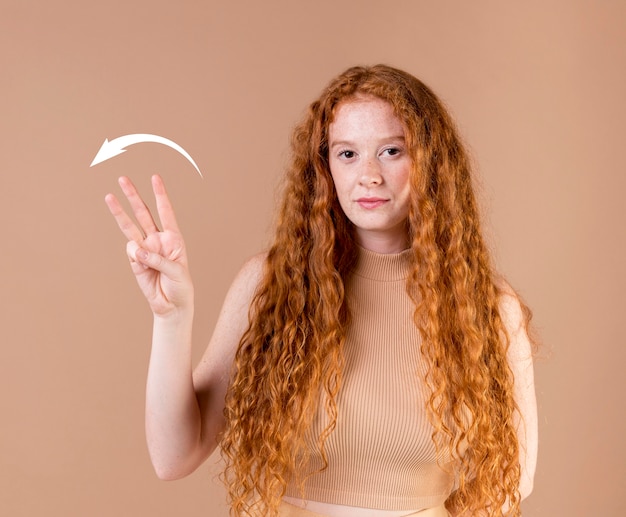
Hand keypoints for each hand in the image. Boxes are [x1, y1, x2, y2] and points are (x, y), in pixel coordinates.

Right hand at [105, 175, 192, 316]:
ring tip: (109, 196)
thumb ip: (158, 259)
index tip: (155, 178)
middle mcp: (158, 239)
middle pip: (144, 213)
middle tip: (123, 178)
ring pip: (130, 226)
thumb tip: (136, 250)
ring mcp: (145, 249)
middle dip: (134, 196)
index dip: (160, 195)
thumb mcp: (176, 271)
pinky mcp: (134, 261)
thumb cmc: (180, 286)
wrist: (171, 305)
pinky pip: (131, 252)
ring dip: (119, 211)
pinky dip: (134, 255)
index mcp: (173, 238)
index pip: (166, 212)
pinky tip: (142, 264)